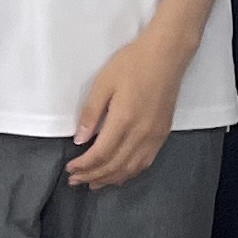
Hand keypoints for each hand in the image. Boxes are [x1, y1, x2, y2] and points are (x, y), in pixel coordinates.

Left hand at [67, 31, 189, 188]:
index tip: (70, 169)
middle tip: (76, 180)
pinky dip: (129, 172)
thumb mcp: (103, 83)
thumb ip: (91, 113)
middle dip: (92, 175)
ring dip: (110, 179)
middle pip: (114, 165)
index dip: (83, 166)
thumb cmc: (134, 63)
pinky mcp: (162, 133)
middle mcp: (141, 133)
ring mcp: (154, 135)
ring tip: (94, 183)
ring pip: (130, 168)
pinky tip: (119, 174)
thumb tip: (80, 139)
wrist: (167, 55)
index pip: (100, 154)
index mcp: (123, 120)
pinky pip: (145, 162)